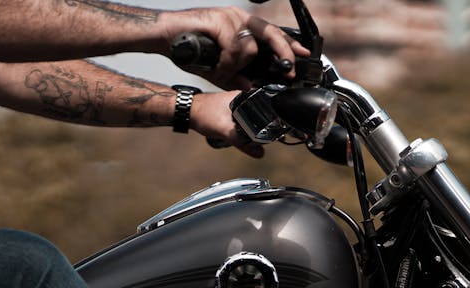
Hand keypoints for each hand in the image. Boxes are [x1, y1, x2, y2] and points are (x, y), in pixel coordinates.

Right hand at [166, 7, 308, 89]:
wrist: (165, 35)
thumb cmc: (190, 49)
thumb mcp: (219, 67)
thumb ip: (236, 77)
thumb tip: (251, 89)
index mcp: (243, 26)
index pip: (273, 33)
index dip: (290, 45)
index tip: (304, 56)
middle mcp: (239, 17)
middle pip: (271, 34)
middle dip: (283, 53)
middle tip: (288, 70)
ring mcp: (230, 16)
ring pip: (251, 46)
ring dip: (238, 66)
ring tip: (221, 72)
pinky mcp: (220, 19)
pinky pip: (233, 48)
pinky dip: (226, 63)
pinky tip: (215, 67)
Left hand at [190, 91, 263, 157]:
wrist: (186, 111)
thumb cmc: (202, 113)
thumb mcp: (225, 130)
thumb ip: (242, 142)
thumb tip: (259, 153)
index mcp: (245, 97)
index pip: (264, 114)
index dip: (264, 128)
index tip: (258, 138)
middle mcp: (241, 98)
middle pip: (255, 120)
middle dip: (249, 132)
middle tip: (237, 136)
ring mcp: (233, 104)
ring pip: (245, 122)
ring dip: (240, 132)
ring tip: (229, 134)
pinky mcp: (226, 110)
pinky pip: (236, 123)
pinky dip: (233, 130)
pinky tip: (225, 132)